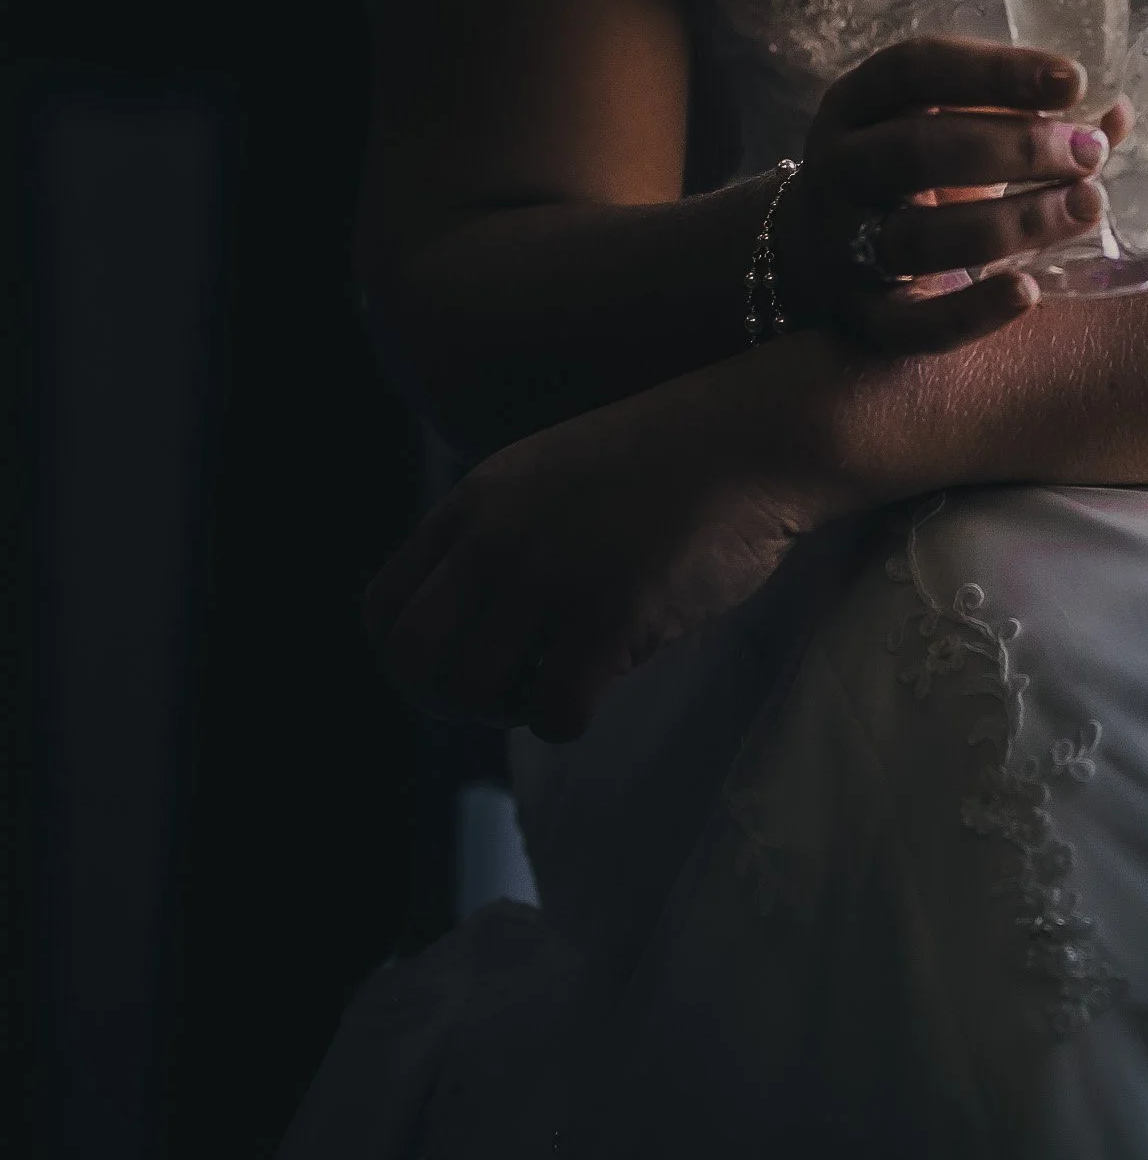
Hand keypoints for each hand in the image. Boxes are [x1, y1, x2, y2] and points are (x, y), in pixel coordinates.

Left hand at [365, 354, 841, 741]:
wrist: (754, 439)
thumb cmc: (664, 464)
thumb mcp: (549, 476)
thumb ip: (497, 536)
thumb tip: (464, 635)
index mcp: (476, 500)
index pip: (381, 610)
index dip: (406, 660)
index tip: (455, 668)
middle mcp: (497, 537)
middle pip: (411, 663)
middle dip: (445, 700)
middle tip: (501, 695)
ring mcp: (551, 575)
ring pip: (476, 694)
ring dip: (509, 711)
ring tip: (556, 682)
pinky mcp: (610, 615)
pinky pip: (552, 711)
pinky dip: (566, 720)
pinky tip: (600, 686)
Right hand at [780, 35, 1132, 353]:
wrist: (813, 253)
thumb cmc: (904, 175)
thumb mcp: (945, 127)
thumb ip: (1023, 116)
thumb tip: (1116, 112)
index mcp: (857, 103)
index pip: (918, 68)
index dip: (997, 71)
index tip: (1073, 81)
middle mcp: (838, 166)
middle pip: (918, 149)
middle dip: (1015, 149)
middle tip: (1088, 154)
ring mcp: (841, 244)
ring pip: (919, 237)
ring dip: (1013, 221)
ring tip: (1086, 206)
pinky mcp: (859, 315)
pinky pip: (912, 325)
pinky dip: (972, 312)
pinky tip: (1030, 291)